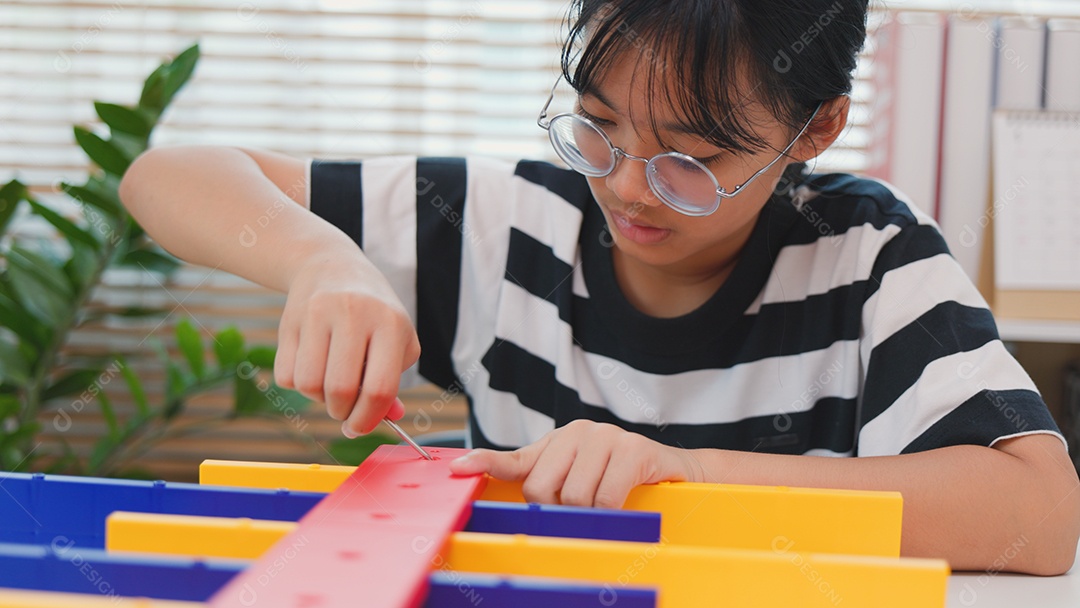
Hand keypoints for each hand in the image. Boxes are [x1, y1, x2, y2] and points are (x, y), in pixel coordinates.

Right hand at [274, 250, 419, 436]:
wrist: (331, 266)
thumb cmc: (373, 313)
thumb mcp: (396, 339)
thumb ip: (393, 382)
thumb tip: (390, 419)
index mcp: (390, 322)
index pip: (380, 388)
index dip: (368, 419)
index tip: (358, 427)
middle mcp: (354, 313)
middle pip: (341, 390)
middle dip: (341, 412)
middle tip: (344, 408)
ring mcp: (318, 313)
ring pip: (309, 385)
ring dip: (318, 398)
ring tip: (330, 381)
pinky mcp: (289, 319)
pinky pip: (286, 376)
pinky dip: (297, 384)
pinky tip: (312, 365)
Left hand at [449, 419, 702, 508]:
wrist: (675, 472)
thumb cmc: (620, 479)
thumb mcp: (578, 480)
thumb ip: (544, 482)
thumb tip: (506, 497)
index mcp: (558, 441)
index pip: (515, 457)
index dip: (484, 462)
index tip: (457, 468)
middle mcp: (578, 432)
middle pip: (542, 489)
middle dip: (560, 509)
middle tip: (584, 506)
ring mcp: (607, 437)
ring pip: (575, 497)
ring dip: (592, 513)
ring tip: (609, 502)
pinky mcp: (634, 450)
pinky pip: (607, 497)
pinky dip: (614, 511)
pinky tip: (626, 501)